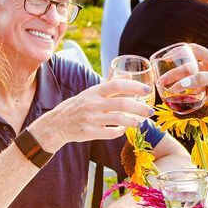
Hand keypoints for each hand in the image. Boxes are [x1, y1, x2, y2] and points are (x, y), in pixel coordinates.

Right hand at [30, 79, 152, 152]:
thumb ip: (109, 86)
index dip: (133, 86)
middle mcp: (93, 104)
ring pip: (118, 120)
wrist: (56, 124)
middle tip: (150, 111)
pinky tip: (122, 129)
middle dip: (140, 108)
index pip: (117, 85)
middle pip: (122, 104)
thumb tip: (128, 75)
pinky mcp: (89, 132)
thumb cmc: (77, 107)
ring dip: (132, 121)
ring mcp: (91, 119)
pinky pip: (111, 133)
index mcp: (94, 92)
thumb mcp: (90, 92)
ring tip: (139, 122)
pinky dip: (119, 131)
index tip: (147, 90)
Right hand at [160, 43, 207, 107]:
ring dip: (183, 86)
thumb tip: (181, 84)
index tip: (166, 58)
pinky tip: (185, 103)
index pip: (192, 50)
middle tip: (163, 81)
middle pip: (189, 68)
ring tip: (170, 92)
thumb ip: (201, 80)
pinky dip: (193, 98)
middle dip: (176, 74)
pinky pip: (201, 94)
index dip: (179, 52)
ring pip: (194, 82)